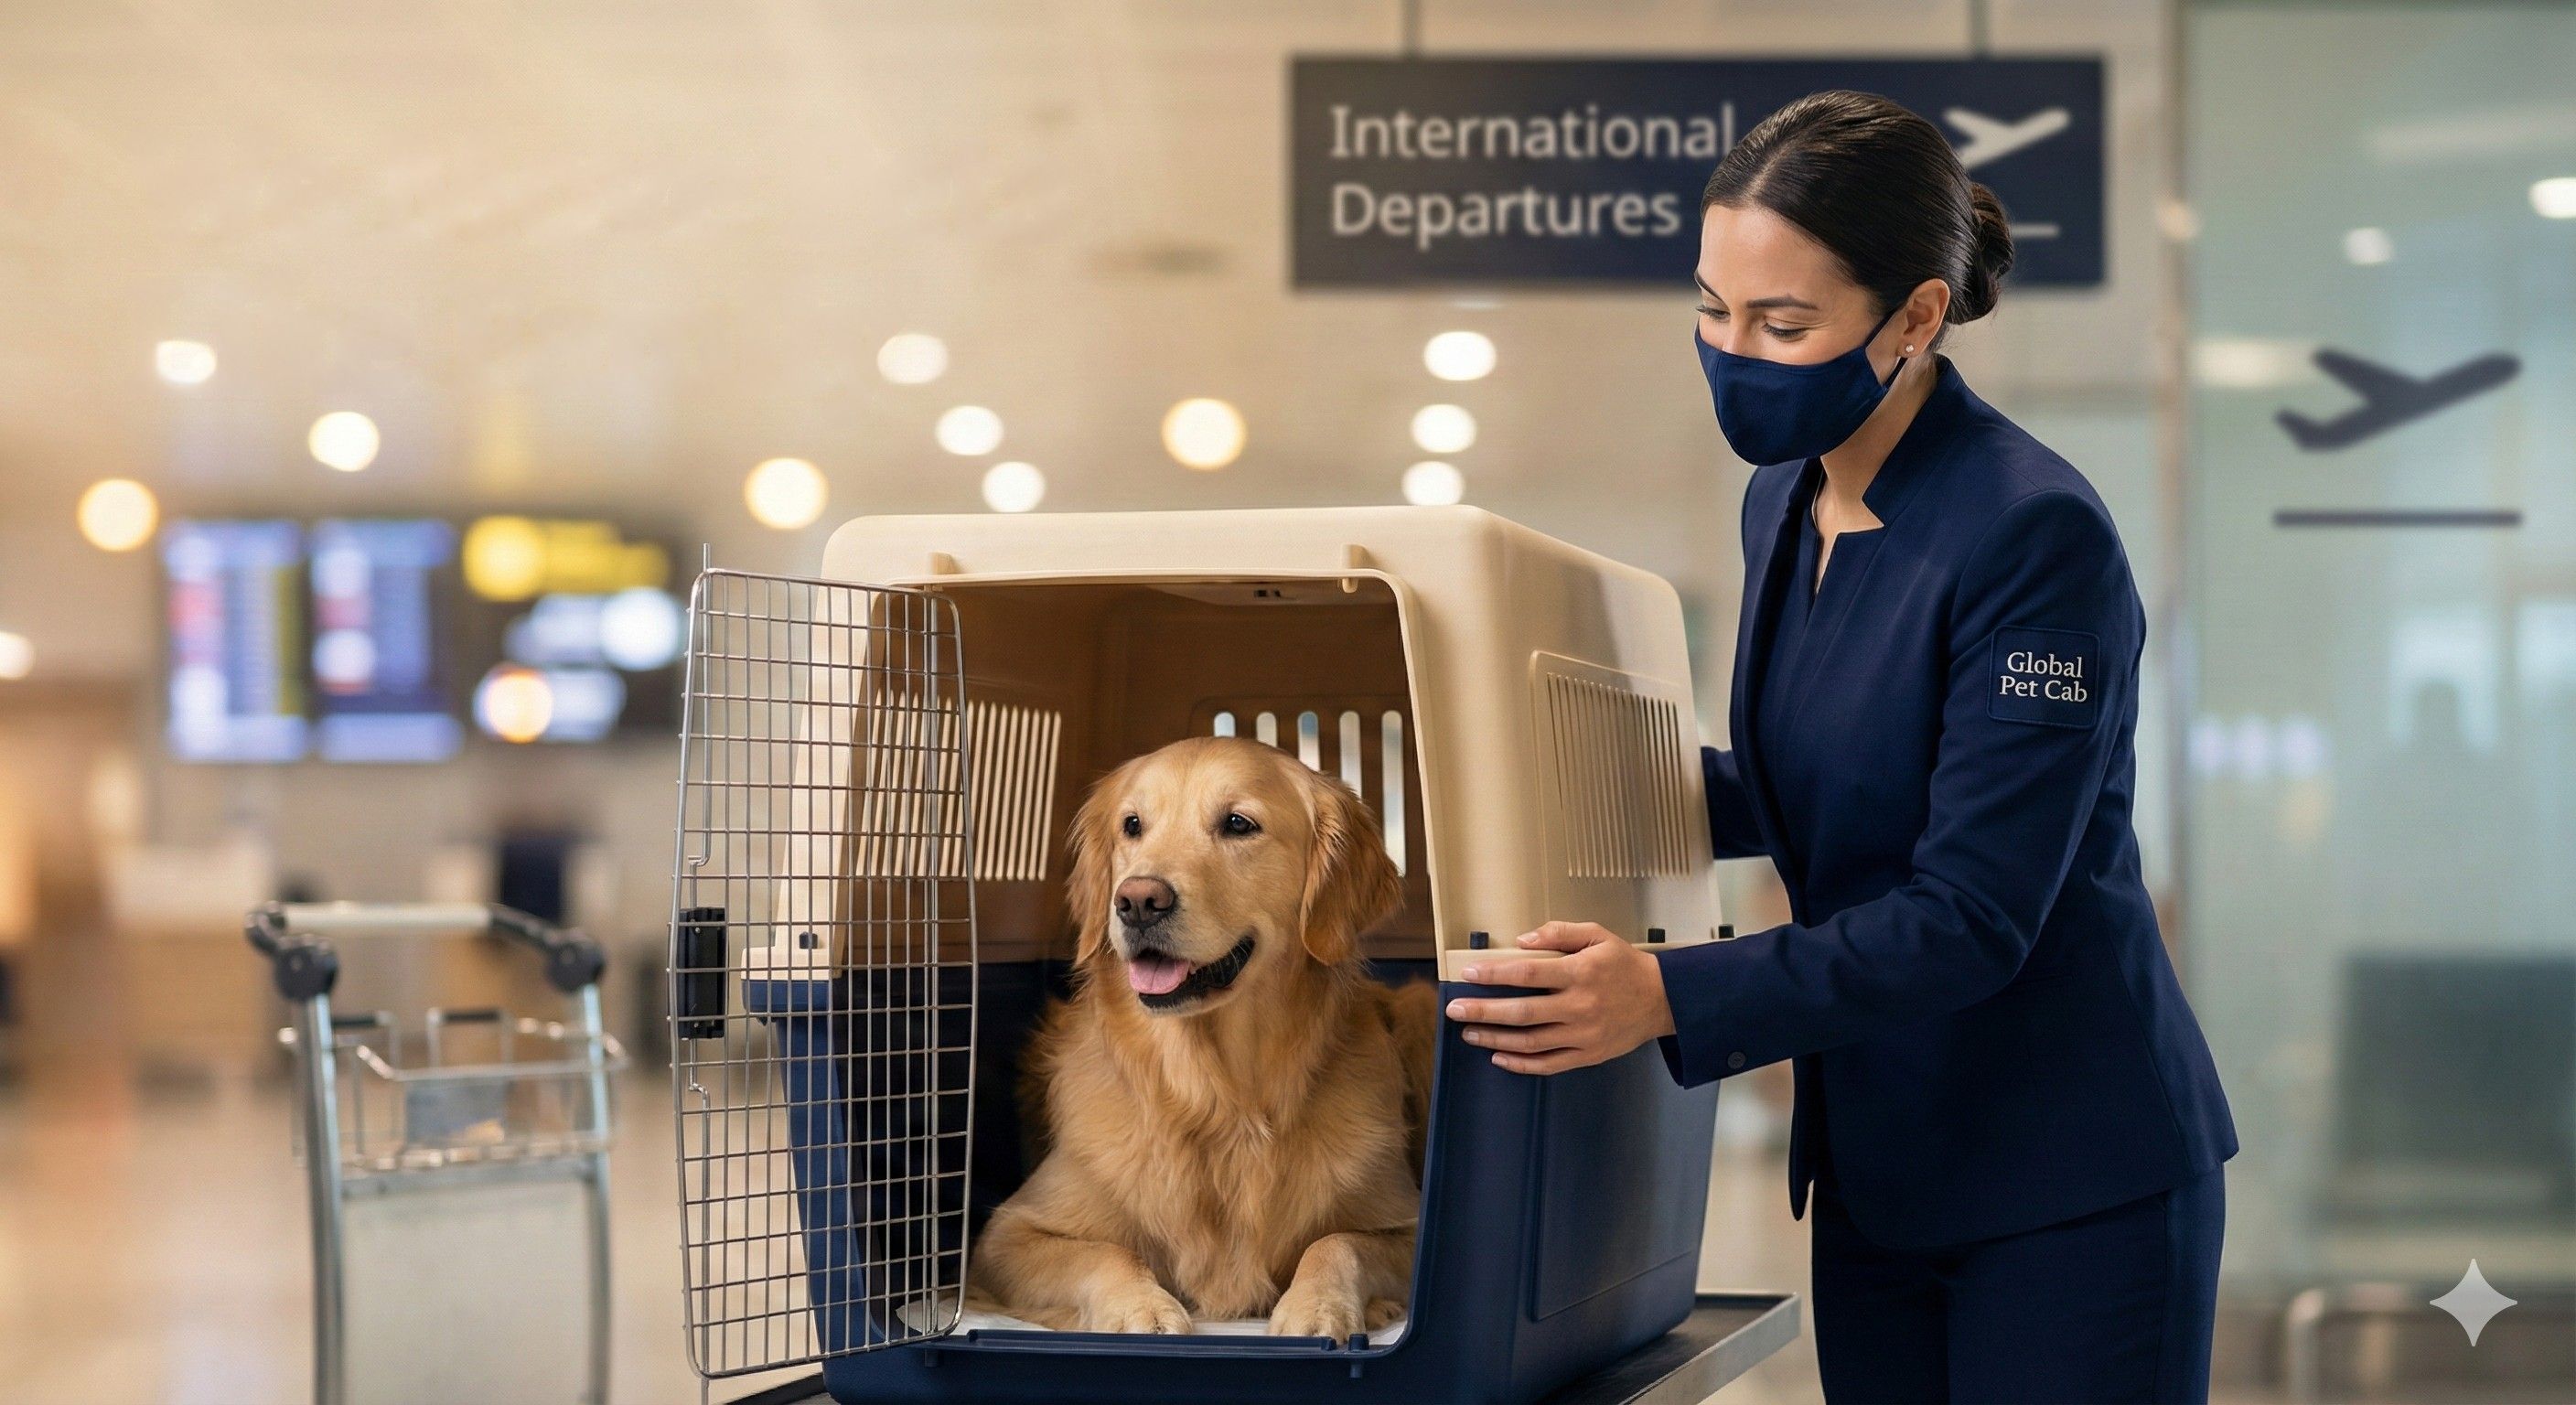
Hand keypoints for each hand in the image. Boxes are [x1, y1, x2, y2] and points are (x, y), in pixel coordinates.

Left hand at [1445, 922, 1678, 1074]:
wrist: (1662, 1000)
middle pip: (1522, 1013)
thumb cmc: (1624, 964)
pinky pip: (1548, 1064)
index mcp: (1579, 973)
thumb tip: (1521, 941)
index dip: (1494, 974)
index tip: (1468, 974)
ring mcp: (1583, 1035)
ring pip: (1530, 1042)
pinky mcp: (1588, 1056)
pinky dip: (1521, 1064)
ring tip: (1469, 1032)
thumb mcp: (1597, 935)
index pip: (1527, 974)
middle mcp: (1579, 1007)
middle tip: (1454, 1010)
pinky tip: (1499, 1056)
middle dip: (1483, 1011)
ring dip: (1495, 1038)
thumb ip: (1559, 933)